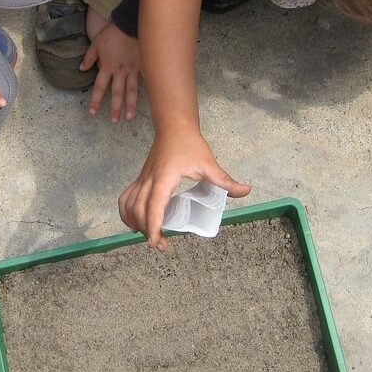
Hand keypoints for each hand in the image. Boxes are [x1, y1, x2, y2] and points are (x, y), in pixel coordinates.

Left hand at [81, 22, 140, 122]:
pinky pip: (144, 80)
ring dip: (130, 105)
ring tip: (129, 117)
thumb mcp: (96, 43)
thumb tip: (81, 69)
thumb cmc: (112, 33)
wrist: (130, 24)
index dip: (96, 100)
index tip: (93, 112)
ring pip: (132, 91)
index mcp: (107, 66)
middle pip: (117, 93)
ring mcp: (133, 70)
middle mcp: (120, 71)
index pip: (100, 87)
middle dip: (115, 108)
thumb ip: (89, 58)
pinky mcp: (143, 66)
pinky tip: (149, 101)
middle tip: (114, 121)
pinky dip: (146, 91)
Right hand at [119, 128, 250, 250]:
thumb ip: (224, 180)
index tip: (156, 242)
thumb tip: (245, 191)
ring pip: (129, 205)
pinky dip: (126, 212)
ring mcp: (142, 179)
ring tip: (149, 236)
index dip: (153, 226)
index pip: (154, 206)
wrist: (174, 127)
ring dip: (135, 223)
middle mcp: (149, 180)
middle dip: (147, 231)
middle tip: (162, 245)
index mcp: (164, 178)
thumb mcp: (208, 163)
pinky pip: (126, 197)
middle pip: (139, 210)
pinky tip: (134, 223)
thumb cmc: (189, 143)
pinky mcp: (141, 179)